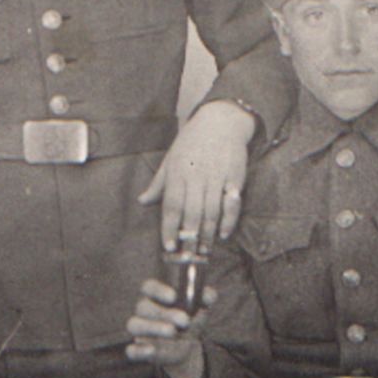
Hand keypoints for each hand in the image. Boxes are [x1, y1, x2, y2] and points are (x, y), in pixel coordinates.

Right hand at [124, 278, 213, 377]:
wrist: (187, 345)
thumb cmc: (189, 318)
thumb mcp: (199, 308)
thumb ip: (205, 298)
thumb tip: (209, 295)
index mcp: (155, 296)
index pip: (149, 287)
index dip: (158, 290)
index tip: (173, 296)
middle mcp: (144, 311)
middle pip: (143, 306)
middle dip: (163, 312)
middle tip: (185, 320)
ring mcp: (141, 330)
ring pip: (134, 325)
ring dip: (152, 328)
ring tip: (173, 332)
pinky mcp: (139, 349)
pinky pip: (132, 350)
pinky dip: (138, 350)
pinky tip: (152, 350)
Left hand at [139, 100, 253, 250]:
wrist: (221, 121)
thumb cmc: (191, 142)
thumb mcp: (170, 159)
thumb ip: (158, 184)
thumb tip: (142, 201)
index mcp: (177, 173)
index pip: (171, 205)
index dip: (169, 228)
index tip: (168, 246)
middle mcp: (196, 176)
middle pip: (192, 213)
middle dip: (189, 238)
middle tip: (188, 256)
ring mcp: (217, 177)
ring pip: (212, 211)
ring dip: (207, 234)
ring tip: (204, 251)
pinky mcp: (235, 178)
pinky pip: (232, 204)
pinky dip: (228, 221)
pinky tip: (222, 234)